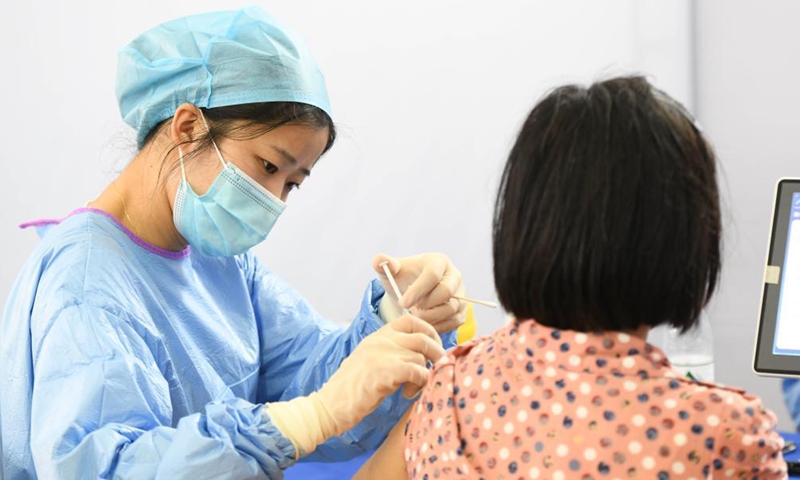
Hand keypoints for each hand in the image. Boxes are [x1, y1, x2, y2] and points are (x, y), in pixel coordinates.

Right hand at [265, 315, 444, 456]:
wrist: (329, 405)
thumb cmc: (350, 389)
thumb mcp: (369, 360)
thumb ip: (389, 351)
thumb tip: (418, 353)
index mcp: (377, 336)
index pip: (409, 319)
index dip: (427, 330)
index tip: (433, 346)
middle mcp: (381, 340)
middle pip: (422, 336)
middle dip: (436, 353)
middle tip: (435, 368)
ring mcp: (383, 354)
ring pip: (421, 357)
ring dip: (424, 374)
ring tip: (412, 388)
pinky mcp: (386, 371)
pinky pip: (418, 371)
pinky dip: (420, 383)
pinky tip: (407, 393)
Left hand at [373, 253, 466, 332]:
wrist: (413, 294)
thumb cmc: (403, 279)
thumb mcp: (392, 272)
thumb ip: (385, 264)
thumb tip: (379, 260)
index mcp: (438, 261)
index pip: (432, 275)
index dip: (418, 290)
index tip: (403, 303)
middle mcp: (454, 276)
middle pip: (447, 291)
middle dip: (426, 305)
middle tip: (410, 312)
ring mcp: (461, 294)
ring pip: (452, 308)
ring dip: (431, 317)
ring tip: (415, 317)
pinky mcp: (462, 311)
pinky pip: (454, 322)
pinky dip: (438, 327)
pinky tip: (423, 326)